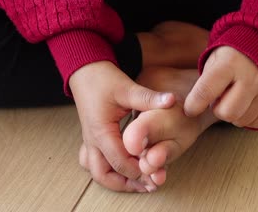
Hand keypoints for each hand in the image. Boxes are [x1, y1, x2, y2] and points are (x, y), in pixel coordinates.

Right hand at [70, 61, 174, 191]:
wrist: (85, 71)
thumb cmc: (103, 79)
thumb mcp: (128, 87)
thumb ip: (149, 97)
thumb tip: (172, 101)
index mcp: (101, 132)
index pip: (120, 162)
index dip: (139, 171)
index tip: (158, 173)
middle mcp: (92, 140)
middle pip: (104, 175)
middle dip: (127, 184)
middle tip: (149, 186)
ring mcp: (89, 141)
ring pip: (97, 172)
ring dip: (116, 181)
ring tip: (139, 183)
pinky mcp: (91, 138)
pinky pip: (94, 163)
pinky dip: (108, 171)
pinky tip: (124, 170)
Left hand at [184, 46, 257, 128]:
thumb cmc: (231, 58)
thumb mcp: (214, 61)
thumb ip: (204, 83)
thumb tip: (193, 109)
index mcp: (230, 63)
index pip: (206, 91)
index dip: (193, 105)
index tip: (190, 108)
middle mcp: (251, 78)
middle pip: (226, 113)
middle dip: (217, 109)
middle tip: (219, 98)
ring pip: (240, 120)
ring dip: (232, 114)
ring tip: (233, 97)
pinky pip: (255, 123)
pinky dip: (246, 117)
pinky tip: (245, 103)